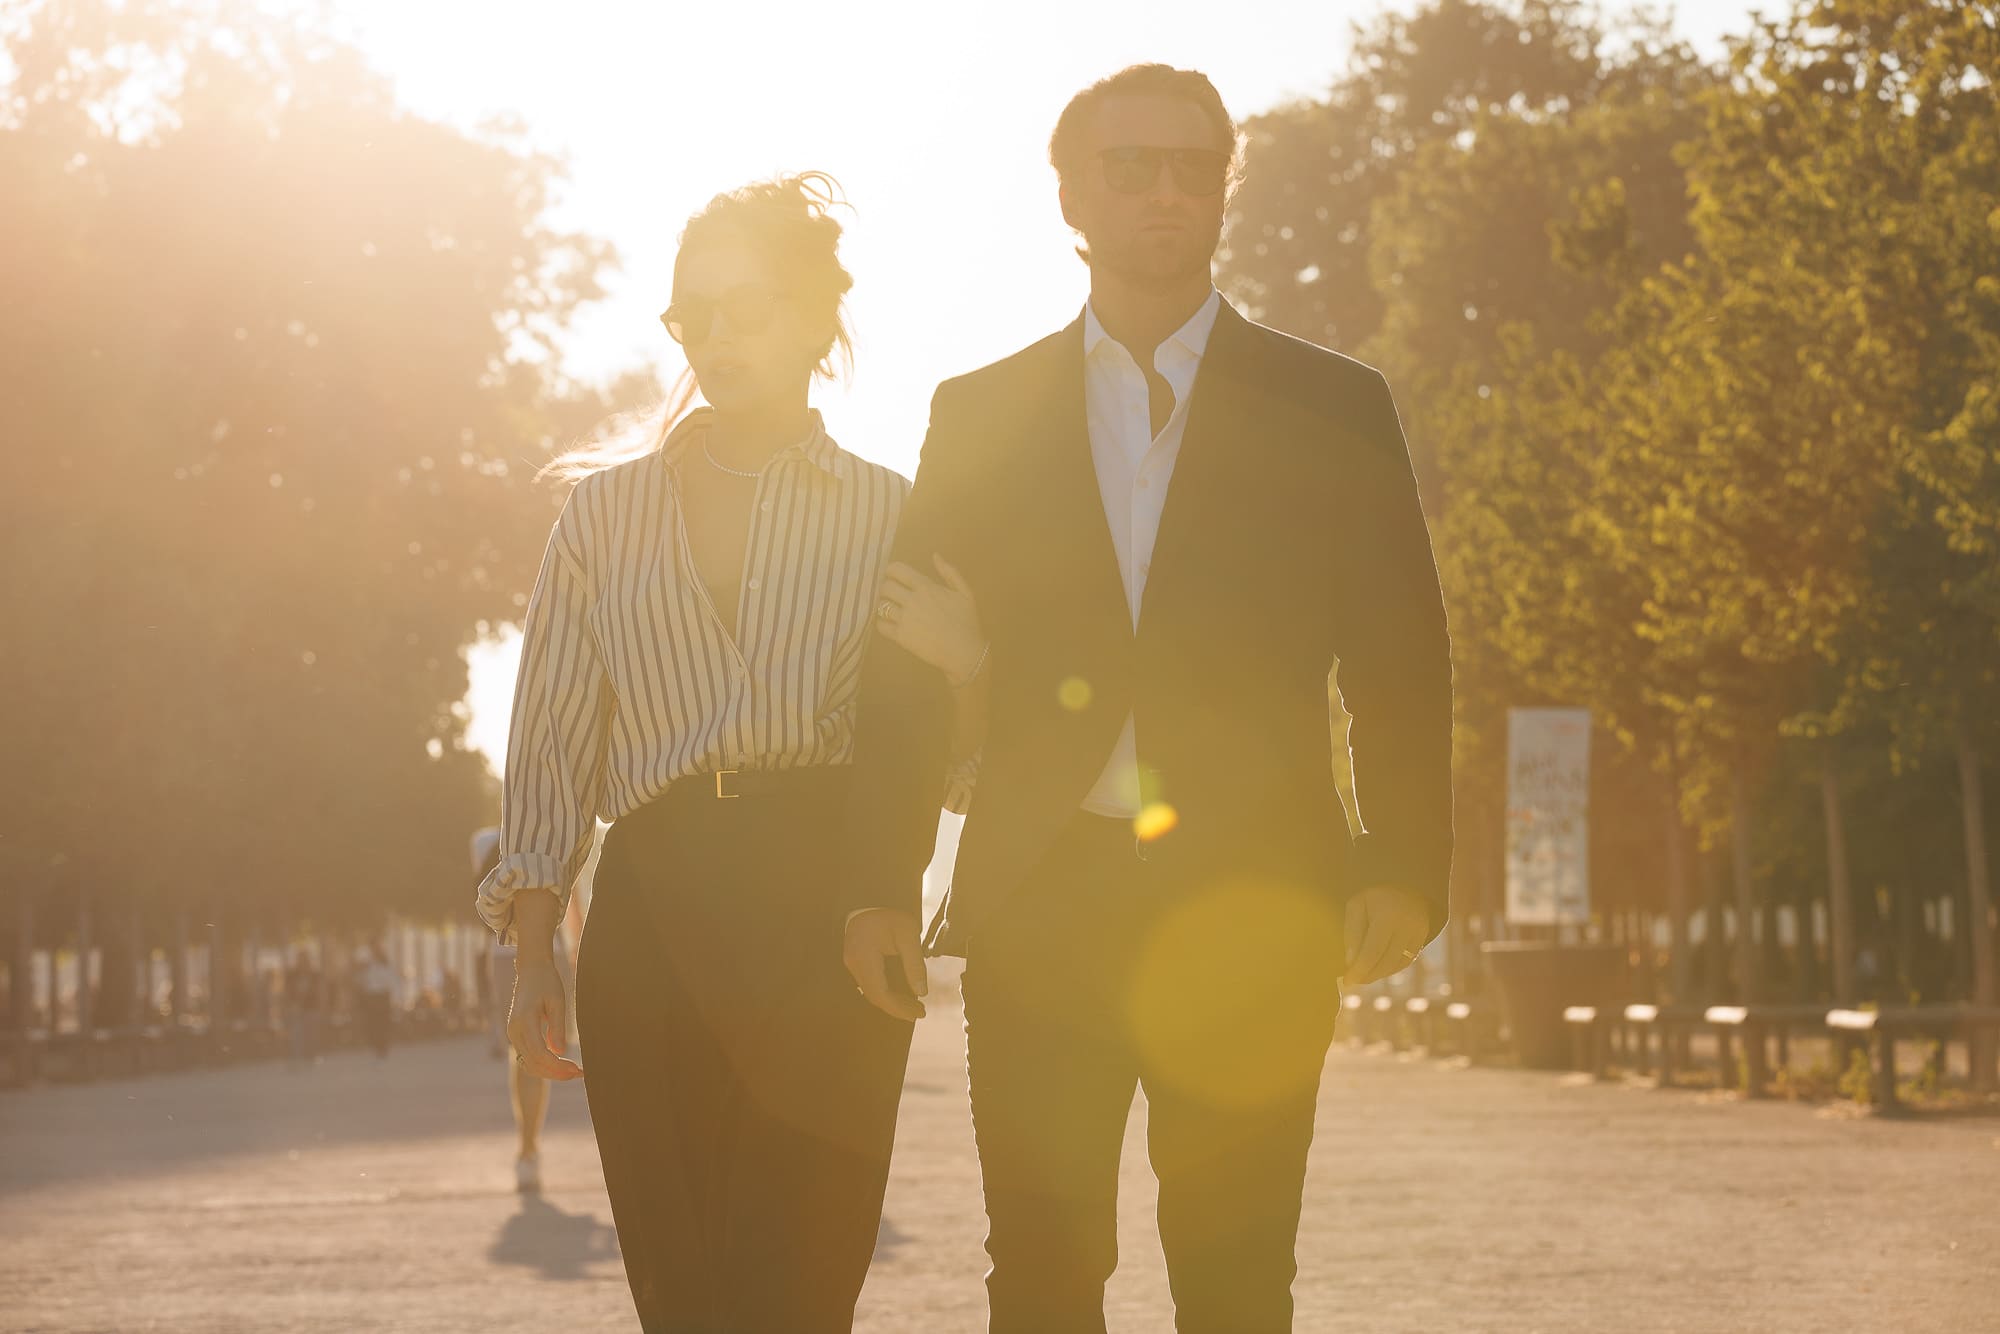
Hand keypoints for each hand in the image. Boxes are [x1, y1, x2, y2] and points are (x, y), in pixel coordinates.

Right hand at [508, 954, 582, 1079]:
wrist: (531, 971)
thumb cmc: (547, 983)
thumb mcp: (557, 1001)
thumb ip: (558, 1027)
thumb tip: (560, 1052)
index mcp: (524, 1021)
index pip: (539, 1054)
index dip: (558, 1066)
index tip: (577, 1068)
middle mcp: (514, 1031)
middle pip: (533, 1063)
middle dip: (556, 1072)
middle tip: (580, 1073)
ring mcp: (513, 1034)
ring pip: (529, 1064)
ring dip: (550, 1072)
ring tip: (572, 1072)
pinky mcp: (517, 1035)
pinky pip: (527, 1057)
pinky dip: (542, 1065)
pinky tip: (560, 1066)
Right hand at [843, 908, 927, 1021]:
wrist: (868, 900)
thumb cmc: (888, 915)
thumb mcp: (908, 934)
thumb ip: (915, 963)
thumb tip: (922, 992)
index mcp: (865, 957)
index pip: (880, 993)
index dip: (899, 1007)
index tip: (919, 1012)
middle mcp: (854, 964)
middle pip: (875, 996)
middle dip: (897, 1008)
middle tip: (920, 1012)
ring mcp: (852, 964)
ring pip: (871, 993)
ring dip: (892, 1002)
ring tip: (914, 1006)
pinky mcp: (855, 963)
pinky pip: (869, 985)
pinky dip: (885, 993)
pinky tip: (900, 994)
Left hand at [875, 556, 984, 685]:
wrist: (965, 653)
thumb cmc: (967, 622)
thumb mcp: (965, 592)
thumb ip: (950, 572)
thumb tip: (935, 555)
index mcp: (926, 587)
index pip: (896, 570)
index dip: (891, 571)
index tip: (893, 577)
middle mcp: (912, 600)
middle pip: (885, 587)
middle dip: (886, 589)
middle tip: (892, 595)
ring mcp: (905, 619)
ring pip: (881, 605)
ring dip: (884, 606)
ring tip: (890, 610)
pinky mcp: (901, 637)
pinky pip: (880, 625)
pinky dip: (882, 623)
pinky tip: (890, 624)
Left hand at [1343, 886, 1429, 986]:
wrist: (1405, 886)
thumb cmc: (1374, 899)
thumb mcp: (1357, 906)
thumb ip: (1352, 932)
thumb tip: (1351, 962)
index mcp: (1387, 914)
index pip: (1373, 950)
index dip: (1360, 969)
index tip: (1347, 980)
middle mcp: (1406, 925)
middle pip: (1386, 961)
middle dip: (1368, 974)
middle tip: (1353, 980)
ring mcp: (1418, 933)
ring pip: (1396, 964)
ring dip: (1378, 974)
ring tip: (1362, 976)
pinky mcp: (1422, 940)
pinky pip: (1405, 962)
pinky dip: (1389, 969)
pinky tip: (1377, 970)